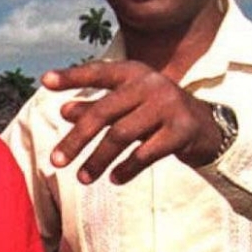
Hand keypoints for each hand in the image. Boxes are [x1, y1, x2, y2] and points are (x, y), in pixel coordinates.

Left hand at [44, 60, 224, 184]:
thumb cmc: (157, 115)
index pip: (99, 72)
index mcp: (135, 73)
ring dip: (98, 159)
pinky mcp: (181, 130)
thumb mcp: (129, 107)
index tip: (45, 82)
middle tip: (56, 161)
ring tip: (83, 178)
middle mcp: (150, 84)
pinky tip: (114, 179)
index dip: (72, 76)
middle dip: (77, 140)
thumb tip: (64, 111)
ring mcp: (168, 105)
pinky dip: (127, 168)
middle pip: (104, 113)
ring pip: (122, 135)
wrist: (207, 127)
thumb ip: (99, 107)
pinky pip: (146, 153)